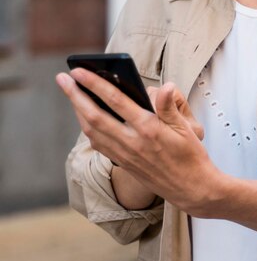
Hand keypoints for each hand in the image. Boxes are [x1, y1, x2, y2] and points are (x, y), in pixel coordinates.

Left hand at [56, 68, 220, 213]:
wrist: (191, 189)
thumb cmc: (191, 156)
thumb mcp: (186, 128)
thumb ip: (170, 106)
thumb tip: (164, 86)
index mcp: (148, 129)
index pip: (116, 101)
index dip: (95, 84)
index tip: (79, 72)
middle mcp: (132, 142)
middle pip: (94, 116)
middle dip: (75, 95)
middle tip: (62, 78)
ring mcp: (125, 154)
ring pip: (92, 131)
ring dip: (78, 110)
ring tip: (71, 93)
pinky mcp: (124, 163)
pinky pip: (99, 144)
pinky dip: (87, 128)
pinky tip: (85, 118)